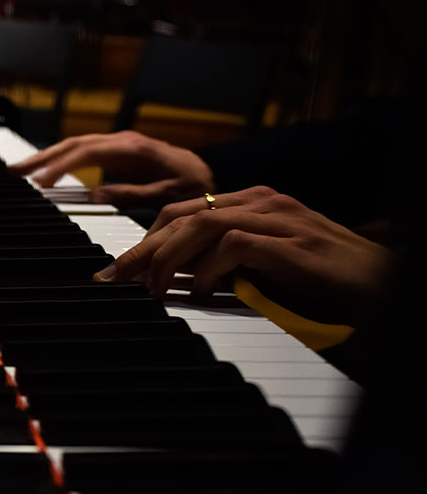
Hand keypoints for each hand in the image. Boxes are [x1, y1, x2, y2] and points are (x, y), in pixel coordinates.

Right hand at [8, 131, 214, 206]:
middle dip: (41, 157)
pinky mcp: (113, 155)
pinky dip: (58, 162)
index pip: (87, 152)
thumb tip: (93, 194)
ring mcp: (116, 146)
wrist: (207, 174)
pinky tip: (43, 172)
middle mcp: (120, 142)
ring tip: (19, 171)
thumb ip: (131, 194)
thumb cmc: (193, 184)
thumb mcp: (167, 194)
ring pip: (73, 147)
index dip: (61, 166)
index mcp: (133, 148)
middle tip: (13, 171)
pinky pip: (80, 155)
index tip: (41, 182)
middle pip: (72, 145)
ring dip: (45, 158)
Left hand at [94, 186, 389, 324]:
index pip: (182, 210)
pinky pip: (233, 246)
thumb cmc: (322, 277)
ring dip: (167, 259)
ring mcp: (277, 218)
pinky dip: (209, 269)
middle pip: (181, 214)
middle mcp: (260, 201)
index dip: (145, 240)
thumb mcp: (262, 265)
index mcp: (250, 201)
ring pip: (199, 224)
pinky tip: (202, 293)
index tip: (119, 270)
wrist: (378, 282)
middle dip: (141, 248)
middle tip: (115, 280)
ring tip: (153, 291)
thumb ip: (224, 262)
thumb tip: (175, 278)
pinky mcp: (290, 241)